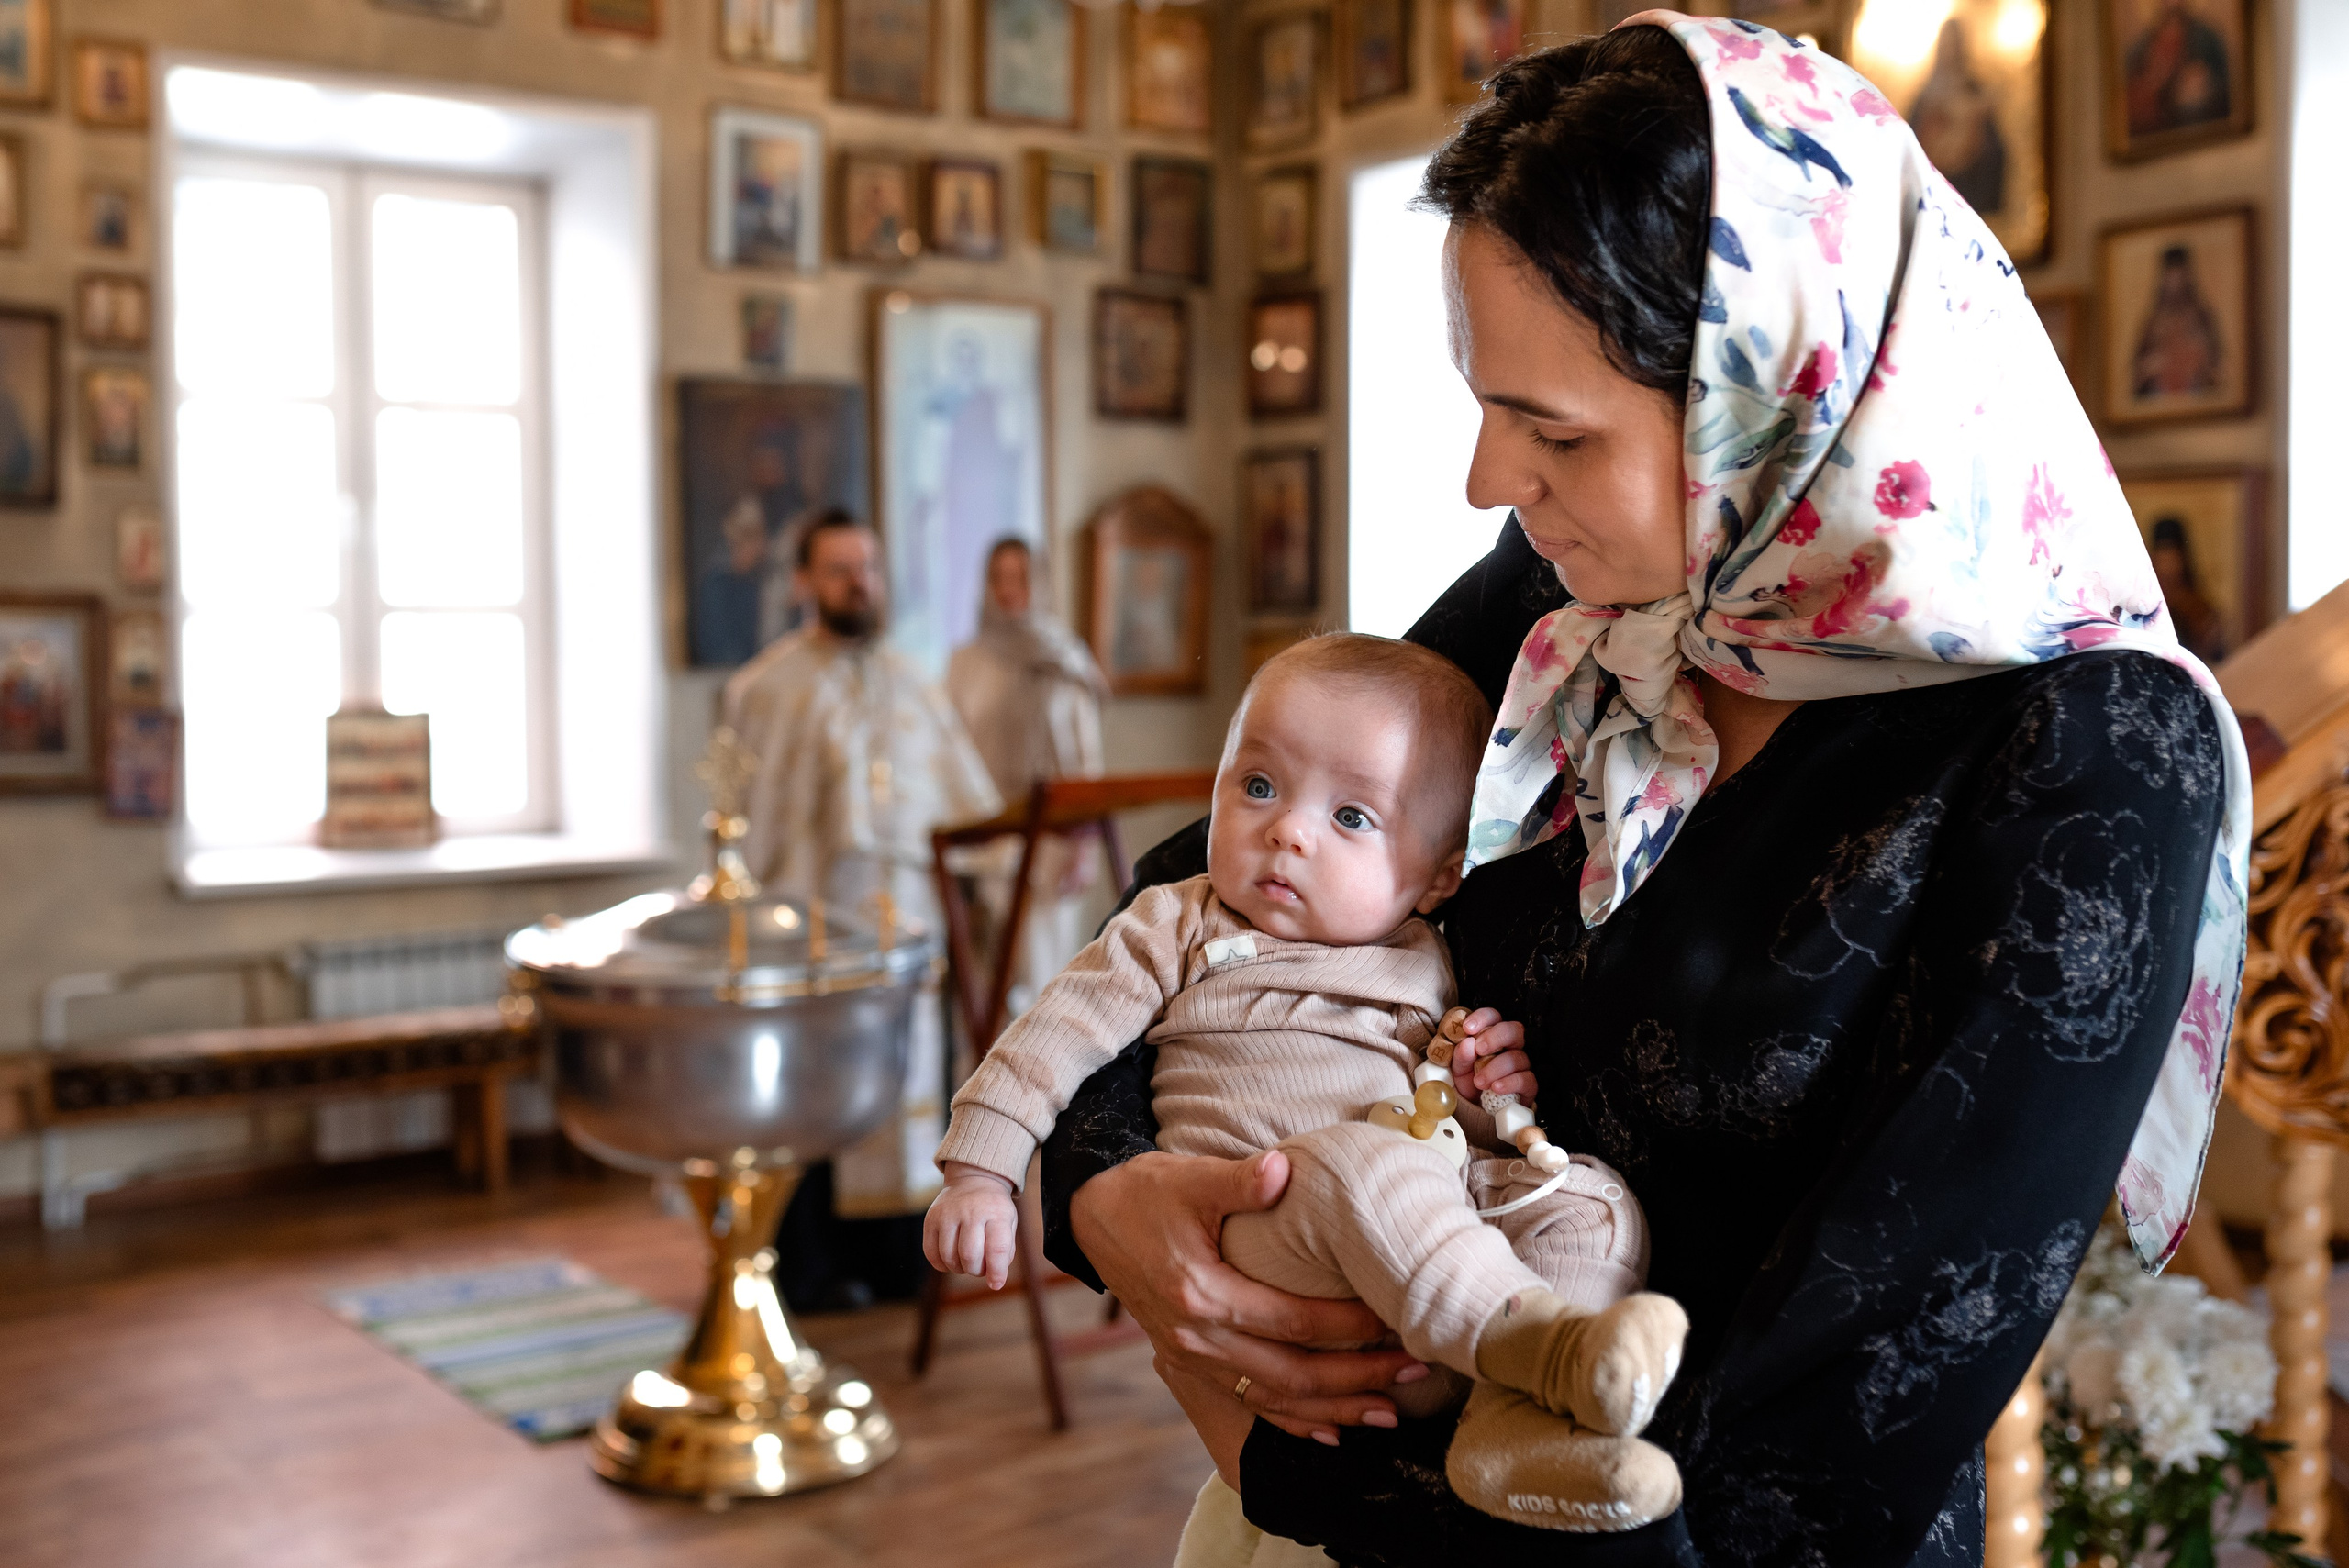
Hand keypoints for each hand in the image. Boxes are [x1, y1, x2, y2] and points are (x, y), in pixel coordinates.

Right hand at [923, 1164, 1018, 1288]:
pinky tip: (951, 1259)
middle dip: (976, 1271)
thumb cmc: (993, 1209)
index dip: (996, 1272)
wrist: (974, 1180)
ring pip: (949, 1257)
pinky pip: (931, 1254)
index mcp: (996, 1213)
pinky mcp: (931, 1219)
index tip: (996, 1284)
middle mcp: (970, 1211)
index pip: (996, 1248)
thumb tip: (994, 1280)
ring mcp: (947, 1214)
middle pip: (969, 1256)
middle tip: (980, 1267)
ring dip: (959, 1269)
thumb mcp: (1009, 1223)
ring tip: (967, 1261)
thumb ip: (1005, 1251)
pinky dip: (942, 1264)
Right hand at [1070, 1148, 1427, 1443]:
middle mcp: (1198, 1338)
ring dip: (1334, 1408)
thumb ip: (1241, 1181)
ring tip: (1389, 1411)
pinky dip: (1292, 1420)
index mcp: (1201, 1294)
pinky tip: (1330, 1429)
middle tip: (1416, 1371)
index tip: (1397, 1319)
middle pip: (1292, 1375)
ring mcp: (1193, 1357)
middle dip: (1358, 1378)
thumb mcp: (1189, 1178)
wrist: (1092, 1219)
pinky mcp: (1191, 1361)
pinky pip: (1249, 1401)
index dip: (1350, 1326)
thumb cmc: (1145, 1194)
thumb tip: (1284, 1170)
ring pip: (1274, 1398)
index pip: (1293, 1322)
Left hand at [1448, 1008, 1535, 1100]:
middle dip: (1495, 1037)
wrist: (1476, 1110)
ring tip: (1479, 1081)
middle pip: (1513, 1030)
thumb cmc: (1469, 1084)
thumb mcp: (1458, 1069)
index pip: (1493, 1017)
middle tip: (1479, 1049)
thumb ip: (1460, 1056)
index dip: (1482, 1018)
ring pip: (1517, 1057)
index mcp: (1491, 1037)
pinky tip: (1496, 1088)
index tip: (1467, 1028)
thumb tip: (1467, 1043)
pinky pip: (1526, 1079)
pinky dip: (1510, 1083)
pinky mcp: (1528, 1085)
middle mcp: (1510, 1047)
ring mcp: (1521, 1065)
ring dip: (1495, 1068)